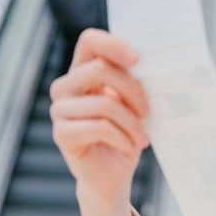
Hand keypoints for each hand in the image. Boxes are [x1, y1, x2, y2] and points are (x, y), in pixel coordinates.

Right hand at [50, 29, 150, 200]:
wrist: (112, 174)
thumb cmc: (125, 134)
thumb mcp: (133, 103)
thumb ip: (134, 81)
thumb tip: (156, 64)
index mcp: (82, 72)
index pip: (90, 41)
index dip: (114, 45)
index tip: (138, 60)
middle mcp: (65, 87)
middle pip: (100, 69)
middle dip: (133, 91)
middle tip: (148, 112)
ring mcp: (60, 110)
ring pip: (105, 103)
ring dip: (132, 123)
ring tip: (142, 138)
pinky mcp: (62, 134)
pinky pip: (100, 127)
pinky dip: (123, 138)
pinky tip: (128, 147)